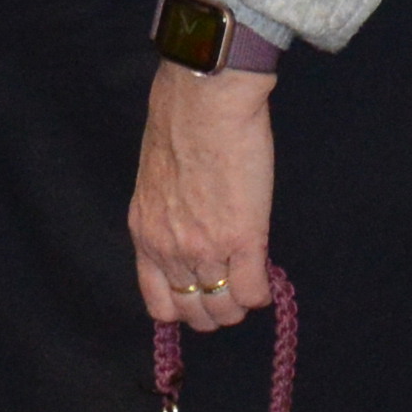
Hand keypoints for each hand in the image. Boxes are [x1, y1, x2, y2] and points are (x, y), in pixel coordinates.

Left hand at [131, 60, 278, 334]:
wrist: (204, 98)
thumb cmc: (180, 120)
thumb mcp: (156, 178)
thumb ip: (167, 213)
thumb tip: (187, 225)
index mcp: (145, 234)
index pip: (160, 304)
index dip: (185, 306)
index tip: (201, 292)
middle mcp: (170, 250)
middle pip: (195, 313)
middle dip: (216, 309)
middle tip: (232, 289)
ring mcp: (205, 248)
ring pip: (226, 309)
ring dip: (240, 302)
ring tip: (250, 283)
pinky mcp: (242, 238)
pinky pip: (253, 292)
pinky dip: (262, 292)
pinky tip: (267, 277)